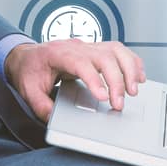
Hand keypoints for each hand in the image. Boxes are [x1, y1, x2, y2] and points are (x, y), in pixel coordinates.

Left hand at [4, 40, 146, 121]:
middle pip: (104, 56)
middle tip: (119, 103)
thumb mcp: (29, 90)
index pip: (81, 63)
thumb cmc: (30, 70)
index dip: (95, 79)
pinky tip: (138, 76)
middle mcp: (77, 47)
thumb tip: (55, 119)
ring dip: (129, 69)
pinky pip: (119, 51)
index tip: (103, 97)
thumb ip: (41, 106)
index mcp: (58, 53)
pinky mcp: (96, 50)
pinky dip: (132, 62)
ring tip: (134, 90)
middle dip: (116, 80)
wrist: (27, 57)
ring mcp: (88, 47)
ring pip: (116, 50)